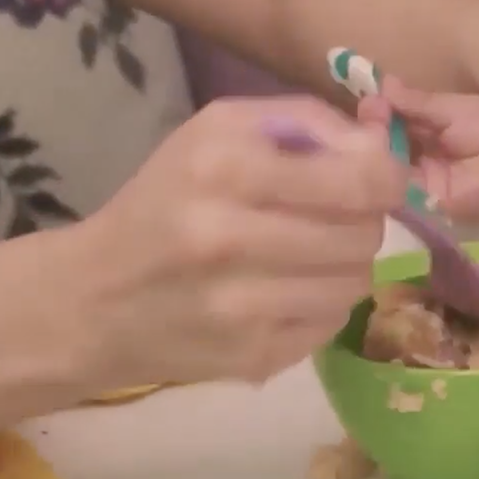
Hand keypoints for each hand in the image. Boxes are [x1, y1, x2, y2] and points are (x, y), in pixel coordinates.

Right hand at [71, 96, 405, 389]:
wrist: (92, 300)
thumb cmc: (166, 198)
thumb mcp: (219, 129)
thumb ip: (307, 121)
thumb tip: (381, 146)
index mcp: (225, 169)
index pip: (361, 179)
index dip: (387, 177)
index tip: (377, 179)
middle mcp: (231, 238)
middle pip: (365, 232)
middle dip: (362, 220)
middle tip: (331, 217)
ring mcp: (242, 307)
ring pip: (358, 281)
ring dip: (345, 264)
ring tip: (307, 254)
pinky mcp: (252, 357)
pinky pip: (334, 322)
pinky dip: (323, 304)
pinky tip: (284, 291)